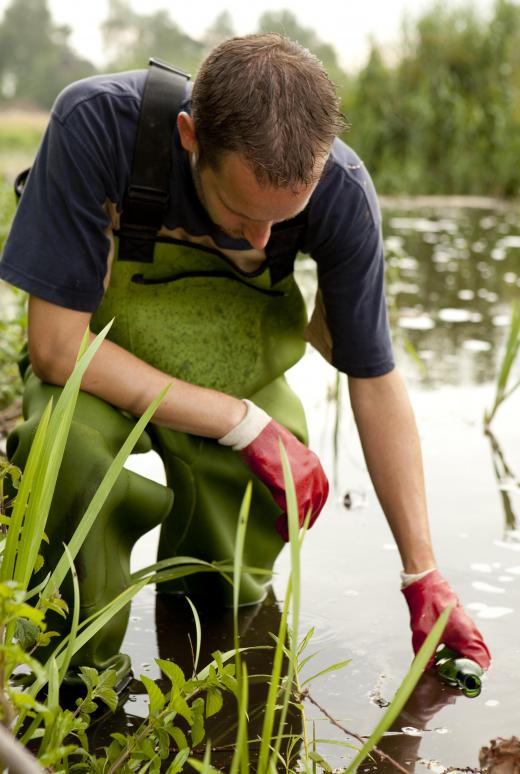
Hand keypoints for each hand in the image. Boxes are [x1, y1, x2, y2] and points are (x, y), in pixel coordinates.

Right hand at [219, 400, 328, 539]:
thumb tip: (288, 492)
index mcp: (313, 462)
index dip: (314, 506)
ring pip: (307, 510)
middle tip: (296, 526)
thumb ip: (292, 474)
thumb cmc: (263, 442)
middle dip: (308, 517)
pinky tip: (280, 527)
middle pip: (317, 502)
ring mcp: (306, 479)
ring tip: (284, 530)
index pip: (321, 490)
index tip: (306, 515)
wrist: (254, 432)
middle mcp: (314, 471)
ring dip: (296, 523)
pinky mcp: (293, 487)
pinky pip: (296, 514)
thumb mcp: (284, 459)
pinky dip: (289, 525)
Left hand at [401, 570, 490, 669]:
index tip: (460, 682)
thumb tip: (424, 671)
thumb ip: (425, 656)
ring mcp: (468, 627)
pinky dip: (459, 650)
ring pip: (472, 650)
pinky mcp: (461, 624)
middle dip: (467, 670)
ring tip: (448, 667)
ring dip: (463, 660)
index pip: (480, 663)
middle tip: (453, 678)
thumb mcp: (422, 635)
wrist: (425, 584)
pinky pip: (466, 642)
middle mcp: (471, 632)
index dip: (472, 676)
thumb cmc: (427, 606)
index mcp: (467, 636)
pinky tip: (445, 653)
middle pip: (478, 658)